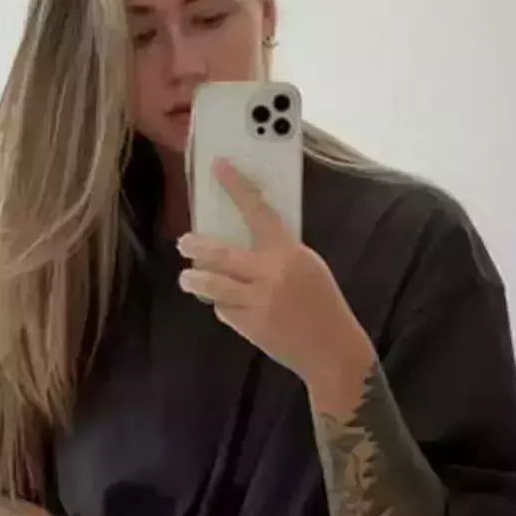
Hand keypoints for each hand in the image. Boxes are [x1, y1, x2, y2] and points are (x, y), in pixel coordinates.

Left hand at [176, 159, 374, 388]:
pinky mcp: (250, 326)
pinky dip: (222, 305)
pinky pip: (224, 309)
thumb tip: (244, 238)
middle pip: (220, 253)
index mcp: (289, 252)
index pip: (258, 211)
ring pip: (212, 285)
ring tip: (187, 278)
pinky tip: (227, 305)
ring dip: (194, 280)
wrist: (332, 349)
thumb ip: (279, 252)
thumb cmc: (322, 302)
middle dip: (195, 246)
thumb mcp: (307, 266)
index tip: (218, 166)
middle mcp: (270, 273)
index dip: (237, 187)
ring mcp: (257, 301)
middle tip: (184, 242)